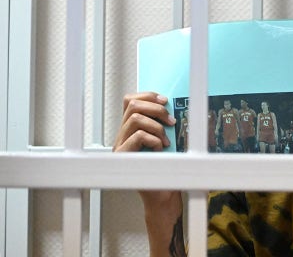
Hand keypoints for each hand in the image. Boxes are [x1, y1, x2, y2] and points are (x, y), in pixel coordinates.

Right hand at [113, 92, 183, 253]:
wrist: (163, 197)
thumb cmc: (166, 171)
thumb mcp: (167, 141)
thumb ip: (163, 125)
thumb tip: (172, 108)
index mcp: (131, 130)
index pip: (130, 101)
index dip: (148, 96)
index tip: (165, 101)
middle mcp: (122, 136)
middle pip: (132, 105)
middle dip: (156, 109)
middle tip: (170, 121)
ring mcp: (120, 146)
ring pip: (134, 119)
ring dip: (156, 126)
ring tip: (166, 140)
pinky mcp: (123, 157)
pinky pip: (137, 137)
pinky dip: (153, 139)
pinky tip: (160, 149)